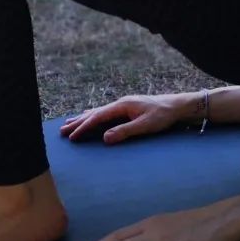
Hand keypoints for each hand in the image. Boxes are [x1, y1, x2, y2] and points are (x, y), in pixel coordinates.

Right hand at [59, 93, 194, 143]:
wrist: (178, 106)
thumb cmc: (163, 116)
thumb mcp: (145, 126)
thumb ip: (125, 131)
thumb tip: (104, 138)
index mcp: (123, 105)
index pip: (98, 117)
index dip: (83, 127)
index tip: (71, 136)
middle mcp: (121, 103)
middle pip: (94, 113)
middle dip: (78, 122)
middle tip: (61, 131)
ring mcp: (124, 104)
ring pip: (99, 111)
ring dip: (84, 118)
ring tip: (70, 122)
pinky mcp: (128, 108)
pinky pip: (106, 112)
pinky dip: (94, 115)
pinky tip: (91, 114)